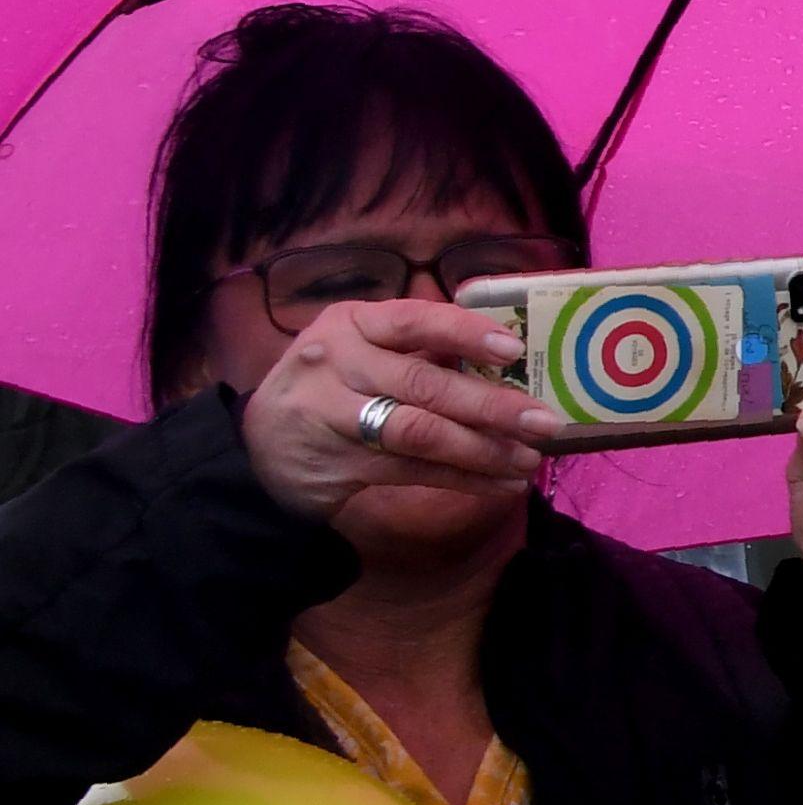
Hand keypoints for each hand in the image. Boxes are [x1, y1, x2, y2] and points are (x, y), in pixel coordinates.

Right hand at [238, 297, 570, 525]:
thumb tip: (511, 358)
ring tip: (529, 458)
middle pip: (424, 385)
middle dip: (491, 405)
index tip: (515, 350)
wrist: (256, 449)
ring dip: (483, 449)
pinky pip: (413, 471)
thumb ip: (419, 348)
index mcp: (350, 324)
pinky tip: (502, 483)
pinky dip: (463, 478)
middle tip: (544, 421)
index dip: (465, 334)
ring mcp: (332, 416)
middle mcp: (336, 364)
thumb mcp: (360, 349)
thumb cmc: (332, 386)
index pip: (412, 321)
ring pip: (421, 433)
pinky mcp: (338, 464)